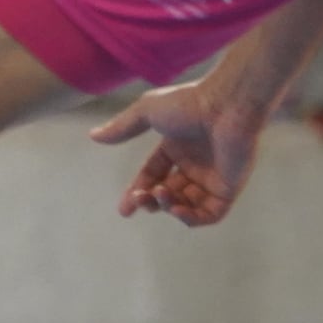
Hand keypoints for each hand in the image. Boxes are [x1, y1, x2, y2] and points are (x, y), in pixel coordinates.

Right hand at [90, 78, 272, 226]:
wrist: (226, 106)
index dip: (138, 191)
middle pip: (167, 192)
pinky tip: (177, 209)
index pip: (153, 174)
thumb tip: (93, 136)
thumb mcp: (147, 111)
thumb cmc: (189, 104)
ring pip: (186, 205)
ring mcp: (212, 178)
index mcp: (176, 147)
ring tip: (162, 195)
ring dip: (169, 207)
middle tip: (142, 199)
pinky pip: (210, 214)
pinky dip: (192, 218)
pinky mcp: (228, 189)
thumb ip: (122, 127)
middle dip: (151, 200)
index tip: (124, 210)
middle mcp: (194, 164)